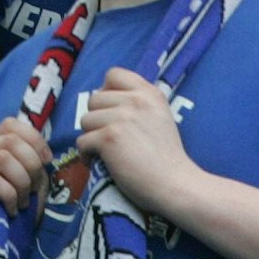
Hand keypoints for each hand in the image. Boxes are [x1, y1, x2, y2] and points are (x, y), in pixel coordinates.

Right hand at [0, 116, 51, 257]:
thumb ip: (34, 167)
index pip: (10, 124)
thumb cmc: (13, 221)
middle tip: (33, 191)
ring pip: (2, 158)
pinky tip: (11, 211)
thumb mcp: (31, 188)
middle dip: (32, 165)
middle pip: (10, 140)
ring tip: (22, 203)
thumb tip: (44, 153)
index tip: (45, 162)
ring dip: (22, 182)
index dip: (33, 138)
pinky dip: (10, 196)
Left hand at [76, 67, 198, 212]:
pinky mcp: (109, 138)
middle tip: (109, 137)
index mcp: (149, 93)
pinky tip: (99, 162)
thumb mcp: (159, 116)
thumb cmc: (166, 156)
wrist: (176, 184)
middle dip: (97, 119)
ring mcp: (121, 118)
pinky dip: (86, 155)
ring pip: (85, 120)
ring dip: (91, 137)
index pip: (114, 74)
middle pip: (94, 99)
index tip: (110, 109)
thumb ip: (137, 102)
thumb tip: (104, 95)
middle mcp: (136, 101)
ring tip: (105, 151)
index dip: (106, 90)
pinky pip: (82, 141)